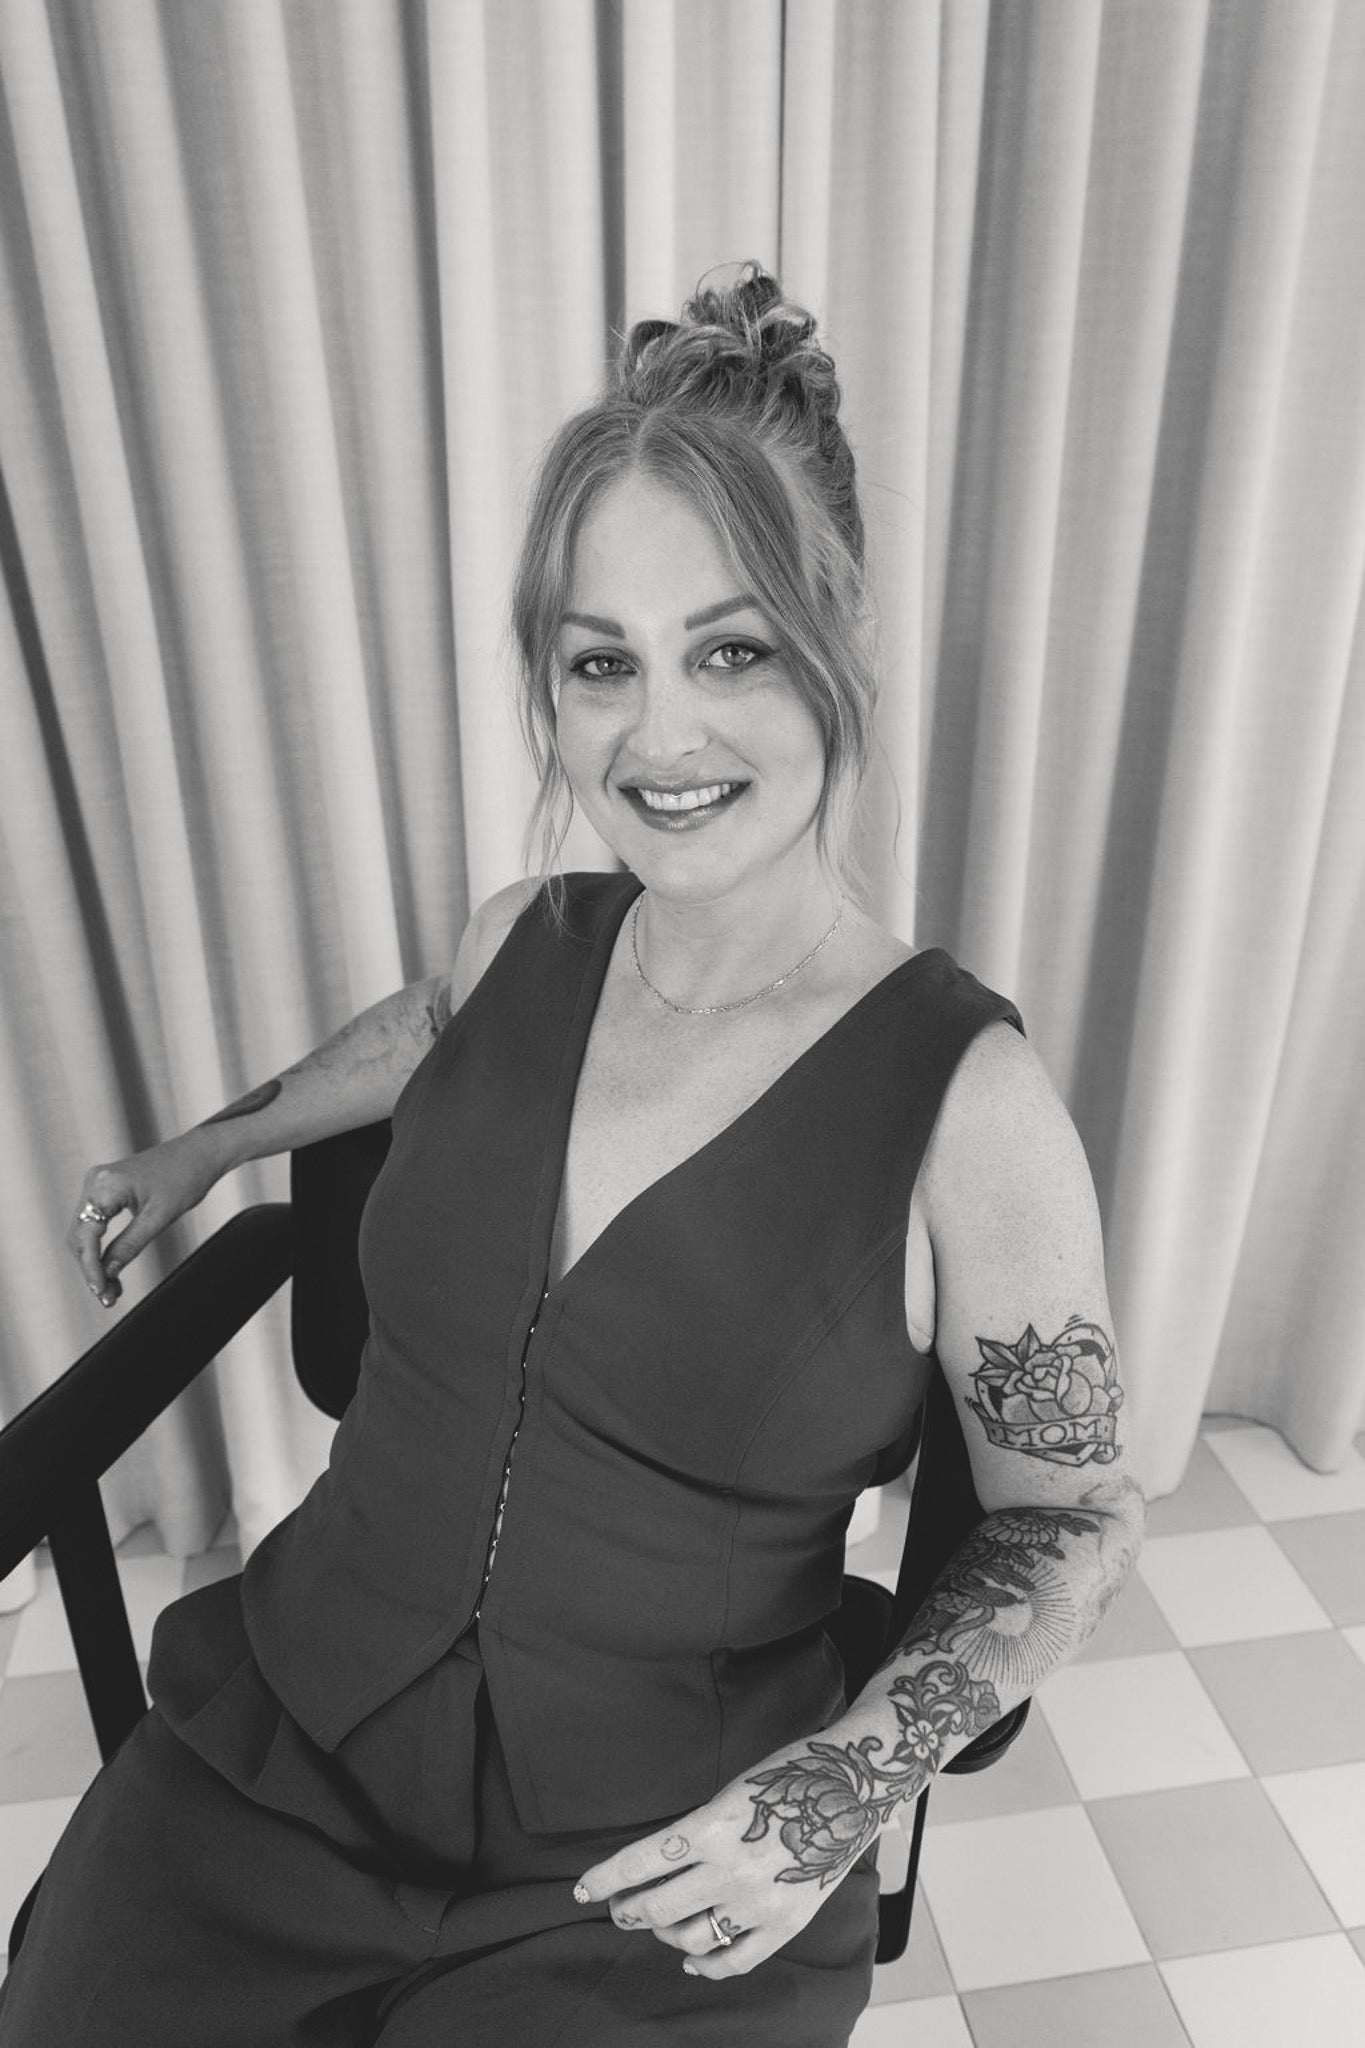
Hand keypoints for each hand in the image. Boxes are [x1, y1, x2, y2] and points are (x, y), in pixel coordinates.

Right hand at [67, 1133, 222, 1306]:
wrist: (200, 1154)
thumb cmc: (185, 1179)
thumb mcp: (158, 1218)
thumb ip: (130, 1245)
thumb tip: (108, 1273)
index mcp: (105, 1185)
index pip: (86, 1235)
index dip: (91, 1268)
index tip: (101, 1292)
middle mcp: (95, 1182)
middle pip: (80, 1236)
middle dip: (91, 1268)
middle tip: (108, 1297)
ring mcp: (98, 1184)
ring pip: (85, 1232)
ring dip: (95, 1261)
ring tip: (112, 1289)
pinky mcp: (106, 1189)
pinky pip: (95, 1222)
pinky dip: (101, 1247)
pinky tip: (112, 1268)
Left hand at [571, 1736, 880, 1980]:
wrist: (854, 1787)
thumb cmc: (789, 1776)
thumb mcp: (731, 1792)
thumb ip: (696, 1832)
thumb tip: (654, 1868)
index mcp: (713, 1825)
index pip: (640, 1861)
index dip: (604, 1879)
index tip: (582, 1890)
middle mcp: (732, 1868)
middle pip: (658, 1906)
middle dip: (628, 1909)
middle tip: (619, 1906)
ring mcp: (759, 1901)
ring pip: (689, 1936)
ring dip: (662, 1933)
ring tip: (656, 1923)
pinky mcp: (787, 1923)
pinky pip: (734, 1960)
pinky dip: (705, 1964)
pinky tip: (691, 1958)